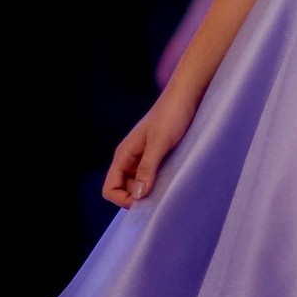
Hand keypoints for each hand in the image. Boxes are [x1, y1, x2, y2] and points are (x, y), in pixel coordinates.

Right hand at [102, 93, 197, 207]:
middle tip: (160, 196)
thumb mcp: (160, 142)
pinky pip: (152, 177)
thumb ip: (147, 168)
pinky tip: (173, 180)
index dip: (122, 199)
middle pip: (124, 190)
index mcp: (124, 155)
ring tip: (168, 187)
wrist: (187, 95)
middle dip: (138, 198)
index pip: (110, 188)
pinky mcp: (158, 156)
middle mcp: (130, 158)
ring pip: (139, 185)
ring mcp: (144, 158)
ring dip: (150, 191)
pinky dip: (159, 183)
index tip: (144, 200)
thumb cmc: (171, 114)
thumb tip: (137, 196)